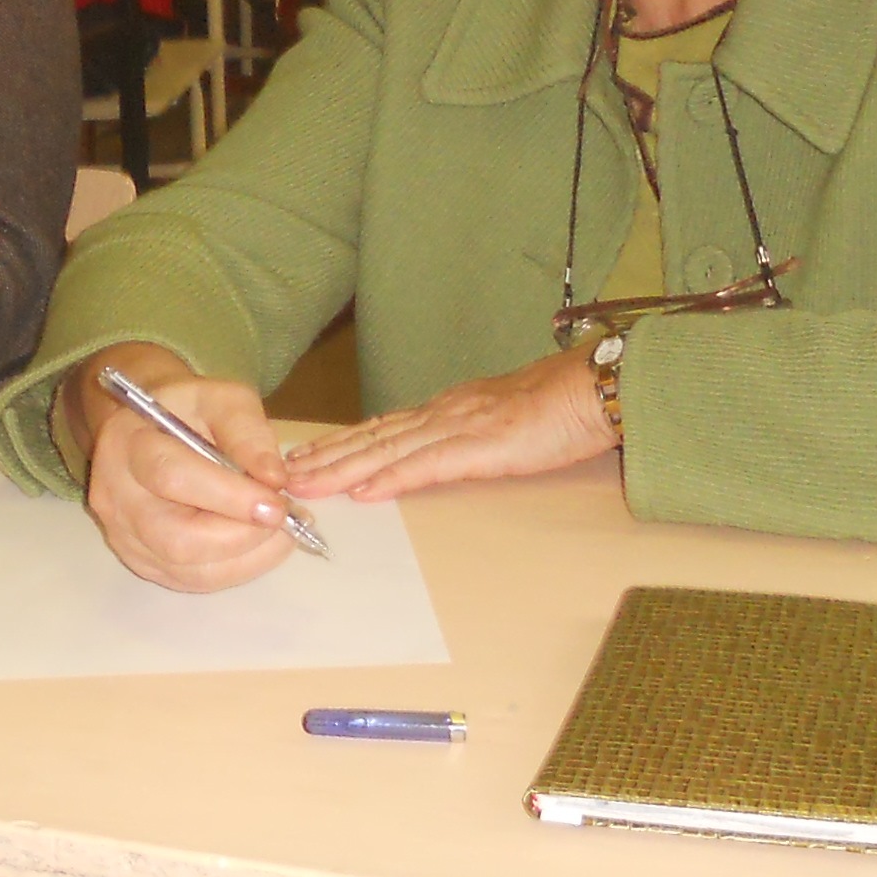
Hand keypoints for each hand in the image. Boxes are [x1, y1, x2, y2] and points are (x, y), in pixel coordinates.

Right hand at [62, 343, 309, 593]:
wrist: (146, 431)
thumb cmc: (186, 411)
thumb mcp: (222, 399)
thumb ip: (248, 432)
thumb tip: (274, 481)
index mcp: (128, 444)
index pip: (173, 477)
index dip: (229, 497)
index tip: (278, 504)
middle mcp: (115, 496)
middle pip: (176, 537)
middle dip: (241, 536)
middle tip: (285, 522)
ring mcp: (123, 535)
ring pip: (187, 570)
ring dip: (246, 558)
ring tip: (280, 533)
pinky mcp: (139, 561)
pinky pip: (191, 581)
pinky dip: (234, 569)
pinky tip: (257, 545)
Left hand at [285, 345, 616, 501]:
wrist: (594, 388)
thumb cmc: (558, 405)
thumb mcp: (499, 417)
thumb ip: (464, 431)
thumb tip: (435, 449)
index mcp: (446, 409)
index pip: (380, 427)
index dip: (338, 442)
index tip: (302, 454)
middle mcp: (442, 414)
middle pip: (370, 437)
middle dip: (324, 456)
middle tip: (282, 471)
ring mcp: (459, 427)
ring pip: (386, 450)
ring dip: (340, 468)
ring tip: (304, 480)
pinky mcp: (481, 446)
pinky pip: (426, 465)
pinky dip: (390, 477)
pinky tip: (363, 489)